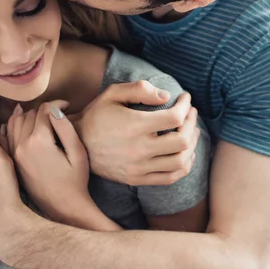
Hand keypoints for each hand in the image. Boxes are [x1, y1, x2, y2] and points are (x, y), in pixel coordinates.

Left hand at [6, 102, 93, 223]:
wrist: (63, 207)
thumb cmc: (75, 180)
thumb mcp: (77, 153)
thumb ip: (65, 128)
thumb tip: (54, 109)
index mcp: (39, 141)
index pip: (44, 110)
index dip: (57, 104)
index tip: (68, 106)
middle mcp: (22, 145)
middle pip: (29, 114)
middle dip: (44, 110)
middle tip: (58, 113)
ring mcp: (15, 154)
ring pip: (15, 122)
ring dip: (28, 116)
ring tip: (43, 119)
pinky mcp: (13, 161)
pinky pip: (8, 135)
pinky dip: (15, 126)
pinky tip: (24, 125)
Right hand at [75, 81, 200, 185]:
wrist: (76, 143)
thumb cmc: (96, 115)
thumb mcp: (112, 94)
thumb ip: (139, 89)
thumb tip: (166, 96)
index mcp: (134, 126)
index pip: (174, 118)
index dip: (185, 106)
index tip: (185, 98)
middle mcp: (138, 149)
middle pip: (182, 141)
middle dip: (192, 124)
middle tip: (191, 114)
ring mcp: (138, 168)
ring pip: (180, 162)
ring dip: (192, 146)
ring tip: (191, 132)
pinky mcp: (136, 179)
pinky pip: (170, 177)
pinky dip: (184, 166)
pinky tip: (186, 154)